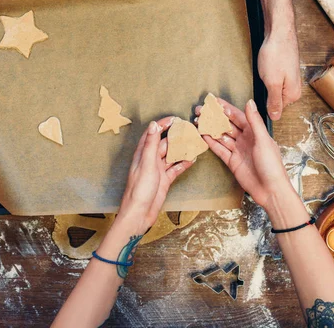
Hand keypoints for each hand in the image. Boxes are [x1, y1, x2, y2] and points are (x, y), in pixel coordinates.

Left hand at [116, 117, 192, 233]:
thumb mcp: (146, 164)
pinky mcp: (164, 180)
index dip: (162, 125)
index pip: (152, 134)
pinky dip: (183, 164)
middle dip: (176, 136)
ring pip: (171, 156)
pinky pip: (175, 169)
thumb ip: (151, 144)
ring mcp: (157, 170)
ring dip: (182, 149)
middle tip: (189, 130)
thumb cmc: (138, 190)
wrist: (139, 214)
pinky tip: (192, 159)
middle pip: (164, 144)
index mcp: (142, 154)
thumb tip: (153, 124)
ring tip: (194, 143)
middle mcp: (150, 160)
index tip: (175, 119)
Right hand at [196, 97, 290, 208]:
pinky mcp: (232, 162)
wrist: (270, 190)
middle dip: (215, 117)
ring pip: (221, 136)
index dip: (226, 108)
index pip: (238, 116)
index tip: (214, 101)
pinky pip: (219, 150)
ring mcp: (238, 150)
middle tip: (201, 110)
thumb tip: (249, 102)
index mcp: (255, 132)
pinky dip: (211, 143)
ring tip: (198, 121)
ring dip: (210, 129)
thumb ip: (254, 121)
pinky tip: (202, 136)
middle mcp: (246, 140)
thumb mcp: (263, 140)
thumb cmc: (272, 165)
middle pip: (227, 125)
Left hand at [257, 28, 300, 120]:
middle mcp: (294, 88)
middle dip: (264, 94)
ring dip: (264, 84)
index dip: (263, 105)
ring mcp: (290, 78)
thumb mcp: (272, 83)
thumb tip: (275, 117)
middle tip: (259, 81)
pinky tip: (264, 68)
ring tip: (263, 71)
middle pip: (274, 100)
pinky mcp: (284, 70)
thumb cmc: (276, 55)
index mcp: (292, 94)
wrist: (279, 32)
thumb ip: (274, 101)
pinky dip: (266, 76)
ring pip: (273, 89)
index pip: (276, 110)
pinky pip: (273, 79)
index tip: (254, 98)